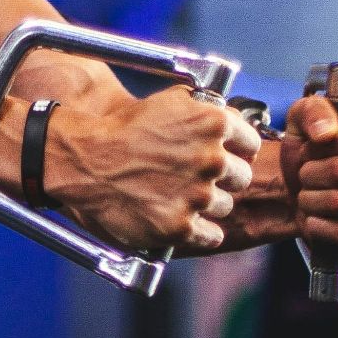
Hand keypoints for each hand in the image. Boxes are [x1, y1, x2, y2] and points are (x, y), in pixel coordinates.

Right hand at [56, 87, 261, 252]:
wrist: (86, 160)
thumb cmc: (123, 129)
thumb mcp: (166, 102)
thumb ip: (204, 110)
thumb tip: (229, 118)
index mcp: (213, 123)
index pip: (250, 143)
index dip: (235, 150)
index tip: (222, 154)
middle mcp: (212, 159)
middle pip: (241, 177)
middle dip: (222, 177)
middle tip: (195, 176)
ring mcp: (197, 195)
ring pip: (224, 206)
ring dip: (206, 203)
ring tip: (177, 194)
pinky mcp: (181, 226)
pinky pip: (211, 235)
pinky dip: (198, 230)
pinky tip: (179, 217)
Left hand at [281, 97, 337, 259]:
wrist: (309, 192)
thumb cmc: (314, 150)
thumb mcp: (304, 118)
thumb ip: (314, 112)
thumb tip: (326, 133)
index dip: (319, 147)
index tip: (313, 147)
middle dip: (312, 174)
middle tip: (305, 175)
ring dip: (313, 200)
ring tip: (308, 196)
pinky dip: (322, 228)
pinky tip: (314, 221)